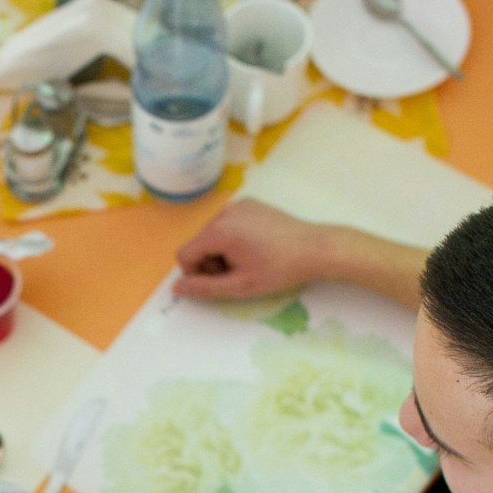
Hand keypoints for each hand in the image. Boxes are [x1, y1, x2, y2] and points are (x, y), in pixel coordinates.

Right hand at [174, 199, 430, 307]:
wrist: (316, 249)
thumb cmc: (279, 270)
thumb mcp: (240, 286)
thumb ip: (204, 288)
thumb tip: (176, 289)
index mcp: (218, 231)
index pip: (185, 254)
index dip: (197, 274)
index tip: (221, 282)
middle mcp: (224, 212)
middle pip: (199, 243)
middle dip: (211, 262)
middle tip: (239, 274)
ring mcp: (238, 205)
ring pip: (212, 234)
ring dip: (222, 252)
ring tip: (249, 262)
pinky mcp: (251, 204)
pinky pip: (228, 224)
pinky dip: (233, 239)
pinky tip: (256, 248)